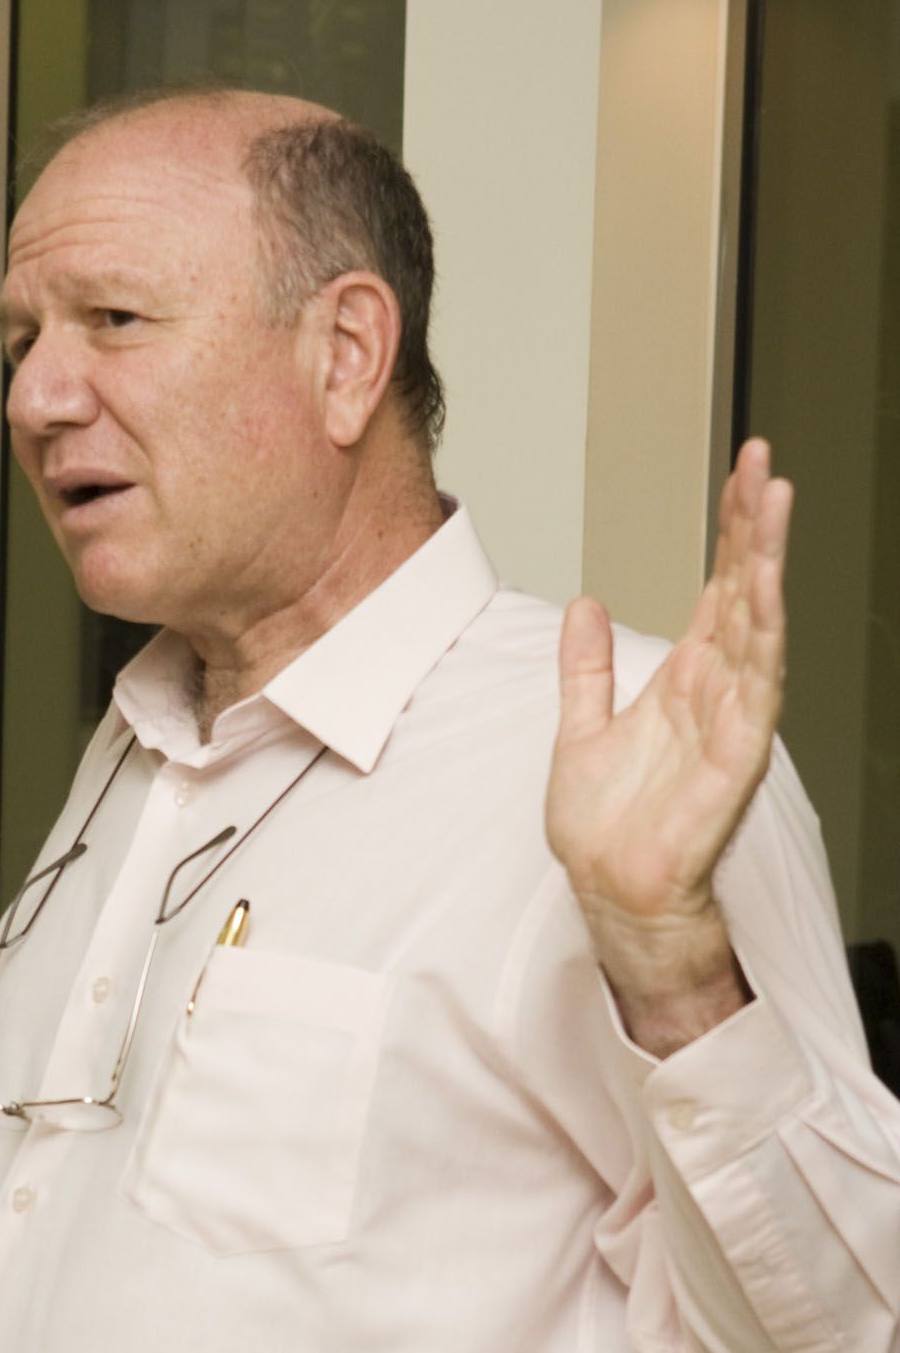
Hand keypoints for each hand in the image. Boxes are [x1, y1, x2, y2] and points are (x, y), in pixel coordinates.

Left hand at [544, 439, 791, 1055]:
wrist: (610, 891)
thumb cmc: (606, 827)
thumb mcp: (578, 728)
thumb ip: (586, 668)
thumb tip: (585, 605)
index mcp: (685, 680)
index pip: (718, 588)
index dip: (730, 531)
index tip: (742, 473)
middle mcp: (716, 691)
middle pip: (744, 591)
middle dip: (753, 526)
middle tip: (762, 461)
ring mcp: (732, 719)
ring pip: (757, 625)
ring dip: (766, 563)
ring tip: (773, 500)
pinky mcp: (737, 756)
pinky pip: (756, 687)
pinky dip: (762, 637)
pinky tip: (767, 592)